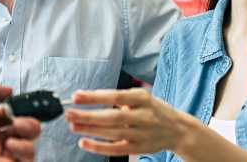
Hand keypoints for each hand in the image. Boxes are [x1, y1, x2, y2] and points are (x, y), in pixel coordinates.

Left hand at [0, 79, 40, 161]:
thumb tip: (9, 89)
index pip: (16, 113)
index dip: (24, 110)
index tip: (21, 109)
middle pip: (28, 132)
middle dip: (30, 126)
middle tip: (17, 125)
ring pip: (28, 151)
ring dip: (25, 146)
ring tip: (9, 144)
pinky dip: (10, 161)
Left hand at [63, 88, 192, 155]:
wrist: (178, 130)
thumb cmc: (153, 110)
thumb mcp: (141, 97)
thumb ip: (118, 98)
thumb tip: (87, 98)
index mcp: (142, 98)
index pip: (115, 96)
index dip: (95, 97)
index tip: (76, 96)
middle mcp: (144, 116)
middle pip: (112, 117)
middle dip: (88, 115)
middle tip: (69, 113)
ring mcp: (142, 134)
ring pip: (112, 133)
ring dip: (90, 130)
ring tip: (73, 125)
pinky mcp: (139, 148)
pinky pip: (116, 149)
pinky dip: (99, 147)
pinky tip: (84, 142)